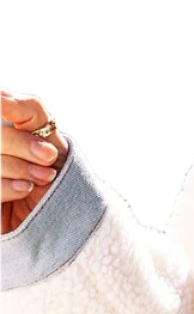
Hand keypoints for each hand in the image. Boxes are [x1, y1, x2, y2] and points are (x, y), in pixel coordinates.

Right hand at [1, 90, 69, 233]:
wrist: (67, 217)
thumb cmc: (54, 171)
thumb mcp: (48, 134)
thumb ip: (28, 109)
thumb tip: (1, 96)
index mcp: (1, 131)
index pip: (1, 107)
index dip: (12, 112)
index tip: (31, 131)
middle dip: (23, 145)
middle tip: (48, 156)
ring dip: (21, 168)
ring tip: (42, 176)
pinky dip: (9, 187)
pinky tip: (25, 189)